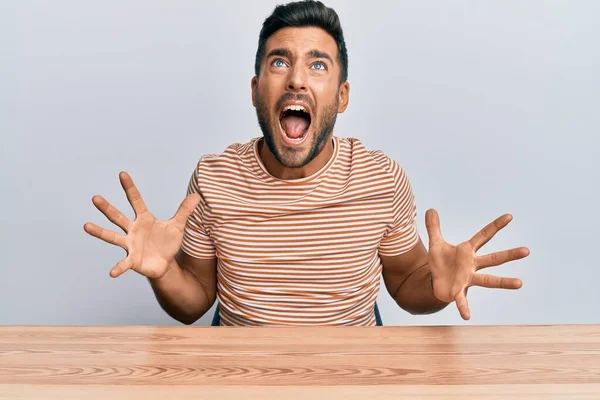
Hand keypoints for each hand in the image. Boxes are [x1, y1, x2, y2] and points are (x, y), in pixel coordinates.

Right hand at [84, 172, 199, 278]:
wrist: (165, 263)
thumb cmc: (168, 242)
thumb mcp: (178, 226)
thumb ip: (185, 211)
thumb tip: (197, 195)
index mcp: (143, 219)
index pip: (136, 200)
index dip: (130, 188)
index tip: (122, 174)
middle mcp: (132, 229)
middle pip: (118, 216)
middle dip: (107, 208)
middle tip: (95, 198)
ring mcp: (130, 244)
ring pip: (112, 237)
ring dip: (100, 232)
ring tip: (87, 226)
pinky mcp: (132, 260)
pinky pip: (123, 263)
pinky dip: (118, 268)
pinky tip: (112, 273)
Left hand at [425, 209, 528, 319]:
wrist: (435, 282)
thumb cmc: (440, 263)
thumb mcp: (435, 243)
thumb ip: (433, 227)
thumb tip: (430, 209)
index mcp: (467, 251)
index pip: (484, 236)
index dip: (495, 226)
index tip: (509, 216)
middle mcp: (472, 265)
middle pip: (494, 258)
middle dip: (509, 254)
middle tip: (527, 250)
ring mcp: (468, 279)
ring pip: (489, 280)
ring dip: (503, 282)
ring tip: (520, 283)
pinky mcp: (459, 291)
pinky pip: (462, 300)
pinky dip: (464, 308)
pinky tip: (466, 316)